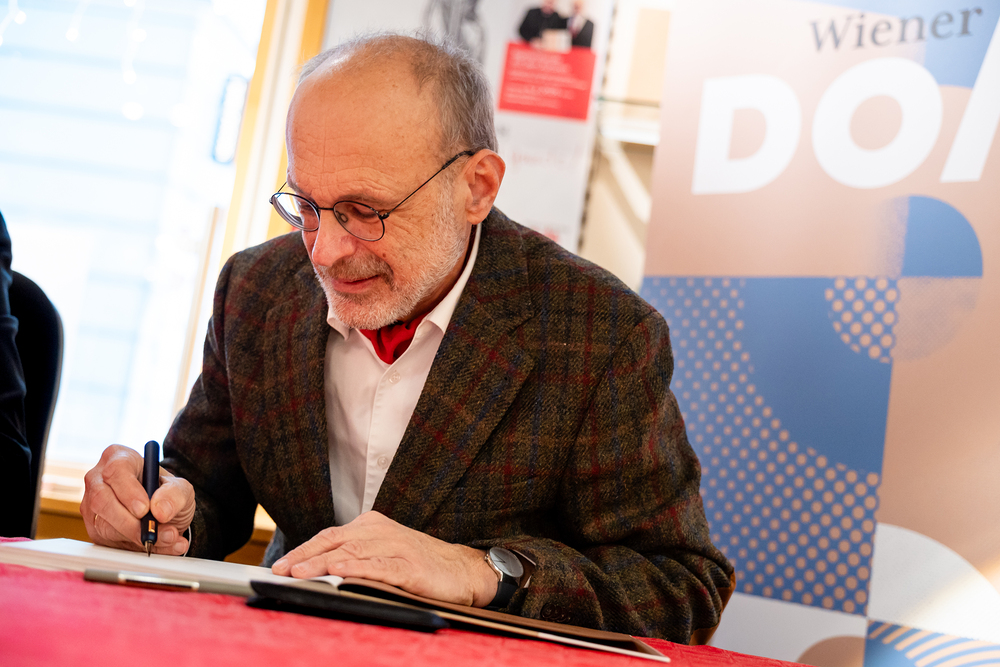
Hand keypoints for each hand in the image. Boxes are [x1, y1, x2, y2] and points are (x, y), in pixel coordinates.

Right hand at [81, 445, 195, 554]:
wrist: (164, 512)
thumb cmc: (167, 492)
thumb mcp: (180, 488)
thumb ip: (174, 494)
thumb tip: (159, 511)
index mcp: (118, 458)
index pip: (116, 471)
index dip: (128, 491)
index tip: (144, 509)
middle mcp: (98, 480)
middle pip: (101, 500)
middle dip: (129, 522)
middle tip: (152, 532)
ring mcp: (91, 505)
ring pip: (103, 525)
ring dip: (137, 538)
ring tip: (167, 538)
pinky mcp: (94, 528)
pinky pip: (108, 543)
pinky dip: (136, 549)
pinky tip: (158, 547)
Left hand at [271, 511, 498, 606]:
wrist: (464, 571)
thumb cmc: (421, 565)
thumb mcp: (384, 553)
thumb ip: (355, 555)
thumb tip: (316, 569)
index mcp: (372, 525)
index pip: (330, 536)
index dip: (303, 550)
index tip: (280, 566)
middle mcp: (382, 531)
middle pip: (335, 541)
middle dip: (305, 556)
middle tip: (280, 570)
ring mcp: (397, 547)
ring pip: (353, 552)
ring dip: (323, 563)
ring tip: (300, 572)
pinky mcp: (410, 566)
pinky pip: (380, 565)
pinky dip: (358, 568)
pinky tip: (340, 571)